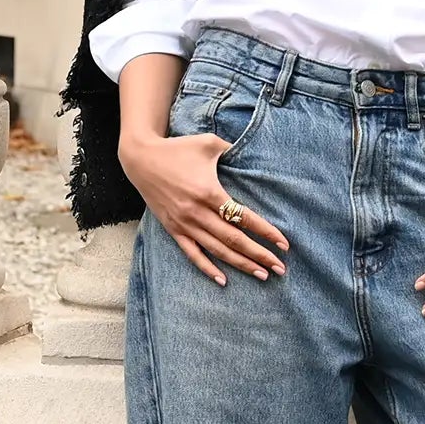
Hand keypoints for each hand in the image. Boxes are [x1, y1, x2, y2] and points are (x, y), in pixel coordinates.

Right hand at [119, 130, 288, 286]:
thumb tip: (255, 151)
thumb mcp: (209, 143)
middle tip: (280, 268)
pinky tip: (222, 280)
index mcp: (209, 192)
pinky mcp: (173, 229)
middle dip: (259, 255)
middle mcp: (197, 212)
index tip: (284, 244)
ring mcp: (184, 224)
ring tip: (261, 274)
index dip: (266, 232)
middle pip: (234, 239)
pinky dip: (207, 268)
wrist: (141, 159)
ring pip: (217, 250)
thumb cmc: (177, 149)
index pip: (244, 217)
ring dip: (240, 264)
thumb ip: (233, 149)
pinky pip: (192, 253)